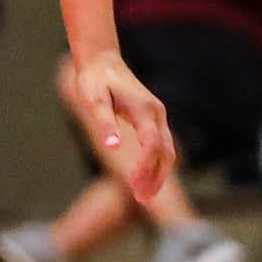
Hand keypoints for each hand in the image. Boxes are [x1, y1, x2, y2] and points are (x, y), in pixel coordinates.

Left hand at [73, 50, 173, 201]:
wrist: (102, 62)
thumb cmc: (95, 81)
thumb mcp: (94, 102)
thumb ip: (105, 124)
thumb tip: (112, 147)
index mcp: (144, 110)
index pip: (151, 145)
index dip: (145, 167)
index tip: (134, 186)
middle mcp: (156, 113)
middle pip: (165, 151)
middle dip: (156, 177)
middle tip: (141, 200)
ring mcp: (157, 115)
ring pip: (167, 150)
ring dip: (158, 174)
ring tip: (143, 196)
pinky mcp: (153, 118)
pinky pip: (161, 145)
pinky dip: (157, 164)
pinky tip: (146, 179)